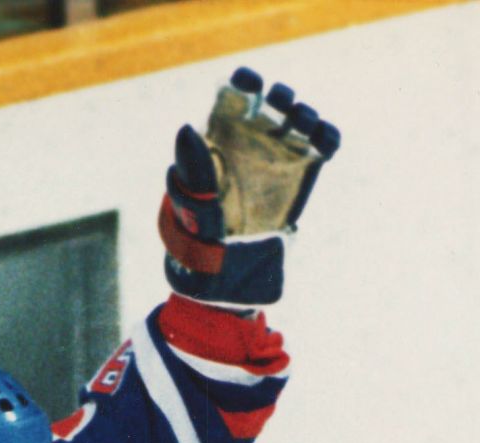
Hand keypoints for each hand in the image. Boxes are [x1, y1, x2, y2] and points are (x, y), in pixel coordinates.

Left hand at [159, 68, 340, 305]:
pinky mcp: (303, 175)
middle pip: (271, 103)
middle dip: (280, 99)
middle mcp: (250, 144)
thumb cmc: (199, 248)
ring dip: (305, 115)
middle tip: (284, 112)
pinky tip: (324, 141)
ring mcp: (278, 158)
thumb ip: (194, 172)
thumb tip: (186, 128)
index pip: (234, 97)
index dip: (245, 84)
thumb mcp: (195, 211)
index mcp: (219, 142)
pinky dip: (327, 135)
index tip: (253, 86)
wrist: (227, 286)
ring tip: (306, 128)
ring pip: (298, 118)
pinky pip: (321, 143)